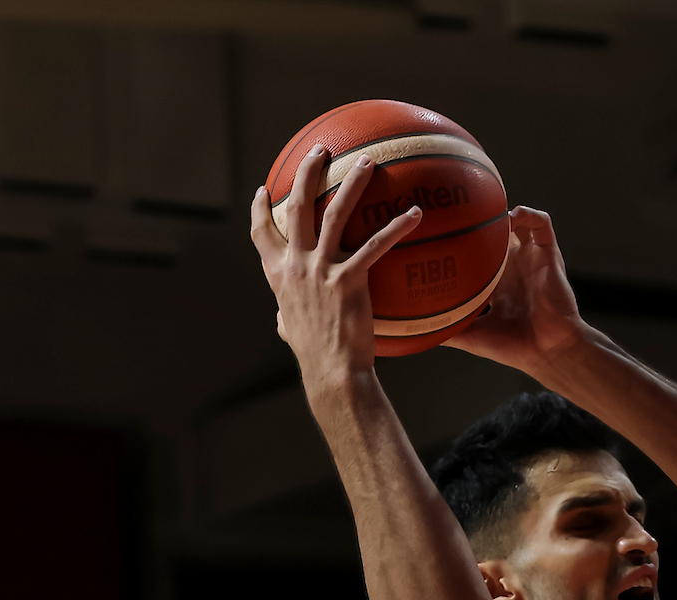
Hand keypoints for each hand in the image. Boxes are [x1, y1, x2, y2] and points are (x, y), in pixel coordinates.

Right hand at [250, 151, 423, 393]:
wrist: (331, 372)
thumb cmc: (315, 355)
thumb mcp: (291, 330)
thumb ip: (286, 316)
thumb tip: (282, 320)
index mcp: (279, 275)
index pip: (261, 234)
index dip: (260, 208)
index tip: (264, 190)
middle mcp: (296, 266)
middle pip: (297, 206)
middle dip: (307, 173)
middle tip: (320, 150)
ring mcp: (320, 271)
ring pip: (333, 214)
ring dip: (352, 184)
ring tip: (368, 163)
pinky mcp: (348, 280)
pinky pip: (376, 245)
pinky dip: (396, 227)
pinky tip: (416, 214)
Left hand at [442, 208, 587, 374]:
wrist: (548, 351)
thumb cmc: (514, 347)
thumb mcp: (471, 336)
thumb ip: (447, 329)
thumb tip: (415, 332)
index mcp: (495, 282)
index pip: (475, 253)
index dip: (460, 242)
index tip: (438, 229)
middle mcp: (512, 265)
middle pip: (494, 232)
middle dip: (477, 218)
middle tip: (454, 205)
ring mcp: (530, 257)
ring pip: (517, 220)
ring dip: (502, 211)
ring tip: (483, 206)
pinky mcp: (548, 253)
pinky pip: (541, 222)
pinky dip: (527, 213)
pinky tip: (510, 216)